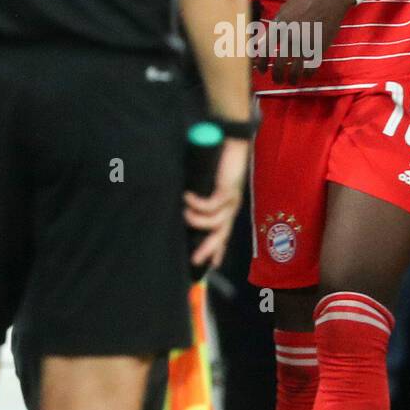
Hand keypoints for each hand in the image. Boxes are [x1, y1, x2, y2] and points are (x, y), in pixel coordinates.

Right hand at [183, 137, 248, 270]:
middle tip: (195, 260)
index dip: (217, 251)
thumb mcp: (206, 184)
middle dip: (208, 249)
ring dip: (196, 221)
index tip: (209, 266)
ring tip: (184, 214)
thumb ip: (197, 197)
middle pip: (221, 235)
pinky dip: (197, 203)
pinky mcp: (229, 190)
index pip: (223, 235)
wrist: (232, 142)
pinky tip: (187, 198)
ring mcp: (232, 200)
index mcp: (227, 209)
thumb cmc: (217, 162)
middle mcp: (231, 208)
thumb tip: (177, 205)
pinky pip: (211, 204)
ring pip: (215, 222)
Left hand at [254, 0, 355, 84]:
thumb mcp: (284, 11)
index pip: (264, 51)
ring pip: (296, 71)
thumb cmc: (304, 1)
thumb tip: (261, 44)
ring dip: (292, 79)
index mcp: (280, 26)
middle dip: (277, 76)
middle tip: (277, 80)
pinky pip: (312, 68)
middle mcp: (291, 36)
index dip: (261, 64)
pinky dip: (308, 75)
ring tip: (291, 82)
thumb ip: (273, 28)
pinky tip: (305, 76)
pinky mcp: (320, 47)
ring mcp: (306, 43)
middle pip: (279, 65)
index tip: (262, 70)